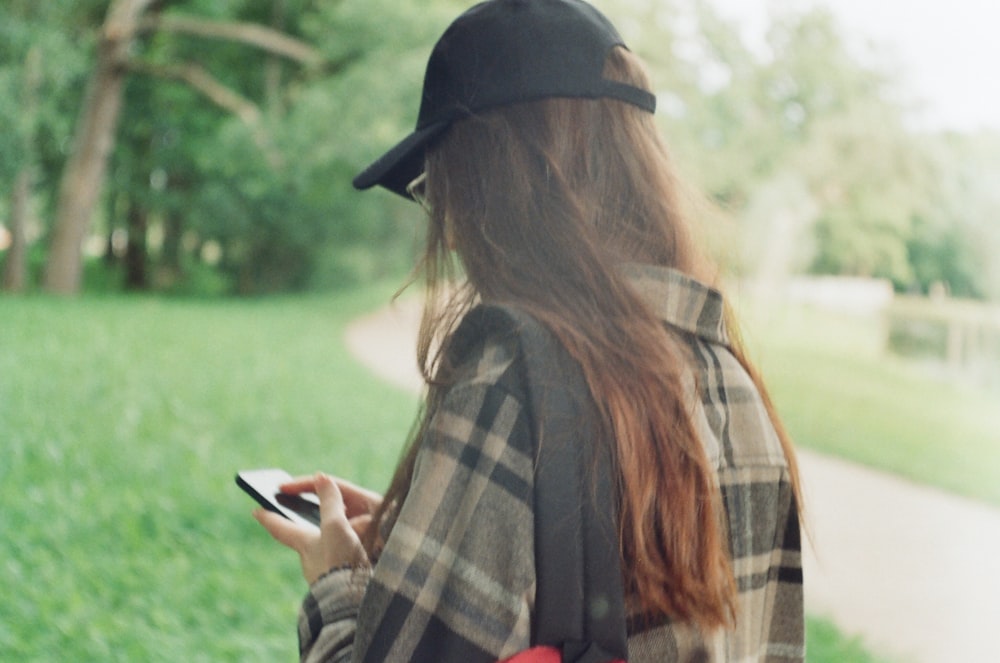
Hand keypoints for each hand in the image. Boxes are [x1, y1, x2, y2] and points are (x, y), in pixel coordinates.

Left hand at [253, 473, 377, 583]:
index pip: (280, 527)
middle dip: (306, 527)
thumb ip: (330, 503)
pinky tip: (359, 555)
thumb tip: (322, 478)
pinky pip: (342, 562)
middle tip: (304, 517)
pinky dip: (350, 554)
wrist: (355, 603)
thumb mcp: (336, 527)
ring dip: (338, 539)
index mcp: (304, 544)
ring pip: (327, 549)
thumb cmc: (339, 563)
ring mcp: (325, 572)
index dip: (268, 516)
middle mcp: (310, 559)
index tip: (255, 510)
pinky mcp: (341, 582)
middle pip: (304, 538)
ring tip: (351, 533)